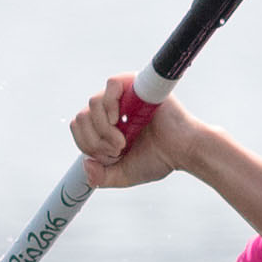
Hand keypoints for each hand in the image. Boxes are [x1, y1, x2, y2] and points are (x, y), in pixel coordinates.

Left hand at [71, 74, 201, 189]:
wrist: (183, 151)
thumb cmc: (158, 159)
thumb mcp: (123, 174)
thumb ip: (101, 177)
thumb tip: (86, 163)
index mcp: (106, 124)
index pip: (78, 127)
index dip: (88, 145)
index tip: (112, 156)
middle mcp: (113, 107)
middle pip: (81, 117)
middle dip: (95, 141)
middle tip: (118, 149)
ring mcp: (124, 94)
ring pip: (92, 103)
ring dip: (104, 129)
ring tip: (123, 140)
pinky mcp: (136, 84)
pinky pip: (110, 84)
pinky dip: (110, 105)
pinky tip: (120, 120)